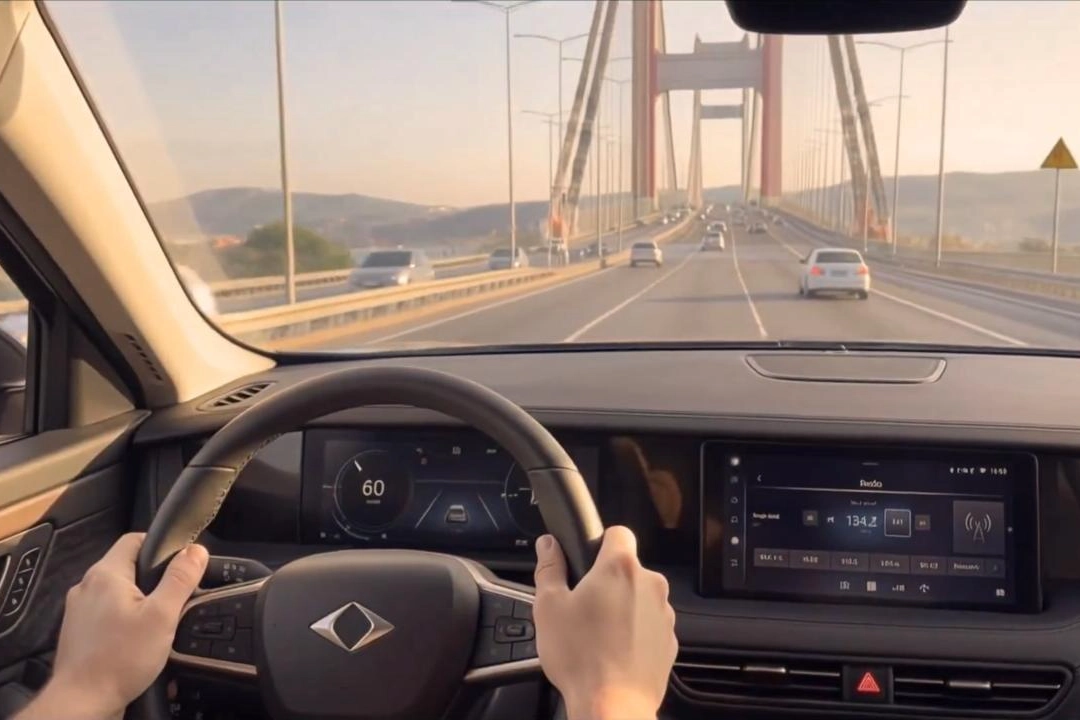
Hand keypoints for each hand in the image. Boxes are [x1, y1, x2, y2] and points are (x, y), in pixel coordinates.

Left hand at [16, 533, 207, 719]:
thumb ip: (180, 579)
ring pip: (115, 591)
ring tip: (156, 622)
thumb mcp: (162, 616)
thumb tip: (197, 550)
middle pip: (126, 566)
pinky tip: (135, 639)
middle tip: (173, 598)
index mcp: (105, 574)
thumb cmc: (121, 659)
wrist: (82, 702)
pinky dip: (122, 618)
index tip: (179, 563)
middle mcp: (85, 586)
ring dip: (137, 600)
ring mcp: (77, 610)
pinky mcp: (77, 631)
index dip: (160, 545)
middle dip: (152, 578)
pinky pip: (105, 612)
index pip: (134, 539)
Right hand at [533, 526, 676, 719]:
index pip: (618, 533)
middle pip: (629, 569)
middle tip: (583, 606)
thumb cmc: (580, 657)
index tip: (587, 562)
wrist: (612, 706)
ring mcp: (664, 614)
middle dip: (608, 581)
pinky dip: (635, 633)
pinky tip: (613, 651)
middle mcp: (650, 585)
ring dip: (623, 607)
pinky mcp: (670, 641)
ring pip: (640, 598)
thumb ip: (549, 568)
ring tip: (597, 634)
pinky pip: (650, 626)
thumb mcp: (549, 607)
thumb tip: (548, 545)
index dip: (601, 543)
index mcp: (620, 568)